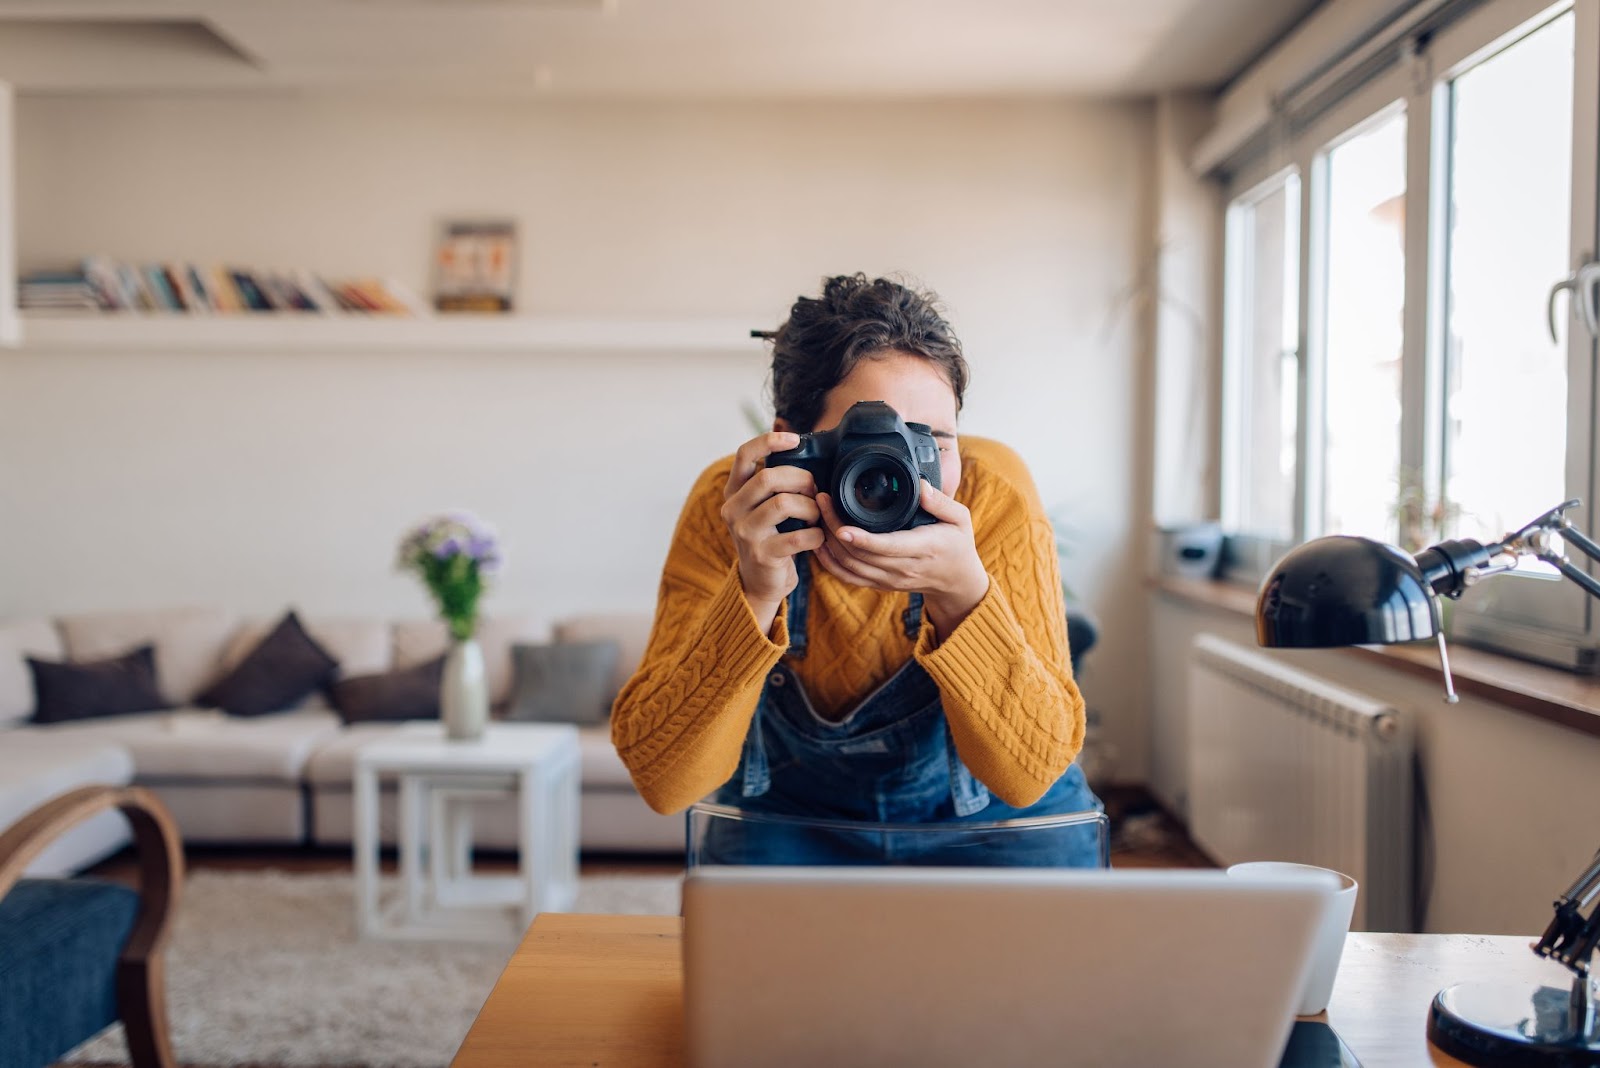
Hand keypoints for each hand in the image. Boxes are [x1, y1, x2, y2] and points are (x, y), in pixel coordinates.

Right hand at [720, 431, 825, 630]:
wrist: (761, 582)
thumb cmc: (771, 537)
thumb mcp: (763, 507)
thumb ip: (774, 484)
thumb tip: (805, 454)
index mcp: (734, 492)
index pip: (744, 455)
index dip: (769, 441)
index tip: (794, 439)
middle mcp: (733, 510)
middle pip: (769, 477)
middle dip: (801, 479)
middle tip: (815, 491)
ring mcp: (745, 533)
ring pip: (783, 504)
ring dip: (810, 507)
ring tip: (815, 516)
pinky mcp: (762, 555)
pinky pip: (798, 537)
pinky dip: (816, 535)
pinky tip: (817, 538)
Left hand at [812, 480, 989, 640]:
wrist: (957, 582)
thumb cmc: (958, 545)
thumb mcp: (961, 519)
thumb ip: (941, 502)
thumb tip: (921, 486)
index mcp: (923, 548)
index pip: (887, 546)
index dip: (862, 539)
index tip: (841, 526)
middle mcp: (903, 568)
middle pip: (860, 554)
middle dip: (835, 529)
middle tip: (822, 501)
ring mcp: (889, 579)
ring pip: (850, 566)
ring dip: (829, 543)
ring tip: (818, 515)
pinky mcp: (880, 584)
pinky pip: (849, 577)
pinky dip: (830, 563)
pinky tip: (820, 545)